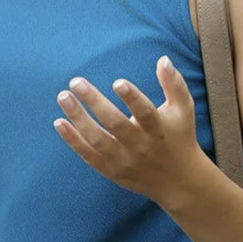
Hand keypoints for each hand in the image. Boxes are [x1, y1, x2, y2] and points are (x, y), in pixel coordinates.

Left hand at [53, 55, 212, 208]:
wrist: (179, 182)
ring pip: (98, 140)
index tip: (117, 82)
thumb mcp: (183, 111)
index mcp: (159, 130)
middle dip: (95, 102)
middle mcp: (141, 146)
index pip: (146, 113)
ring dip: (78, 118)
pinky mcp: (111, 170)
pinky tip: (59, 122)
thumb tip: (163, 59)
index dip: (132, 98)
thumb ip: (174, 85)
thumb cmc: (179, 137)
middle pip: (116, 124)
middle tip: (76, 82)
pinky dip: (73, 140)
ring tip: (63, 97)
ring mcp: (124, 160)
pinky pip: (89, 155)